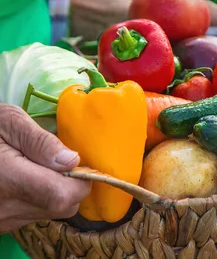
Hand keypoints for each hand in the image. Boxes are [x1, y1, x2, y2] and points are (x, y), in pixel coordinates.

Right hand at [0, 104, 90, 232]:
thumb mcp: (7, 122)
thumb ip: (40, 141)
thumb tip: (71, 160)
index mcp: (7, 179)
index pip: (61, 195)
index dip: (79, 179)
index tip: (74, 161)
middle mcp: (5, 207)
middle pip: (62, 206)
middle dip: (70, 184)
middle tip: (53, 161)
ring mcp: (2, 220)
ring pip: (51, 212)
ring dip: (54, 192)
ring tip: (33, 168)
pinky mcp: (0, 224)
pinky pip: (33, 215)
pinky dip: (38, 199)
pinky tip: (23, 181)